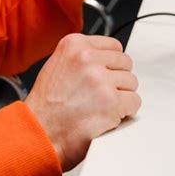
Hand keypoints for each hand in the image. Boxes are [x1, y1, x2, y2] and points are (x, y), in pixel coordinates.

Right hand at [25, 33, 140, 170]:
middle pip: (125, 62)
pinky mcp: (112, 101)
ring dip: (122, 96)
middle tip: (104, 93)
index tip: (108, 73)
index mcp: (74, 44)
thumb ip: (80, 56)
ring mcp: (100, 79)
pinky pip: (134, 102)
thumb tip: (105, 59)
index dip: (112, 63)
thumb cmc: (46, 105)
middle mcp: (87, 57)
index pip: (113, 45)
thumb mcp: (57, 64)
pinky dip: (125, 112)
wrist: (40, 132)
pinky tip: (108, 115)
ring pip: (131, 82)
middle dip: (118, 79)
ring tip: (102, 105)